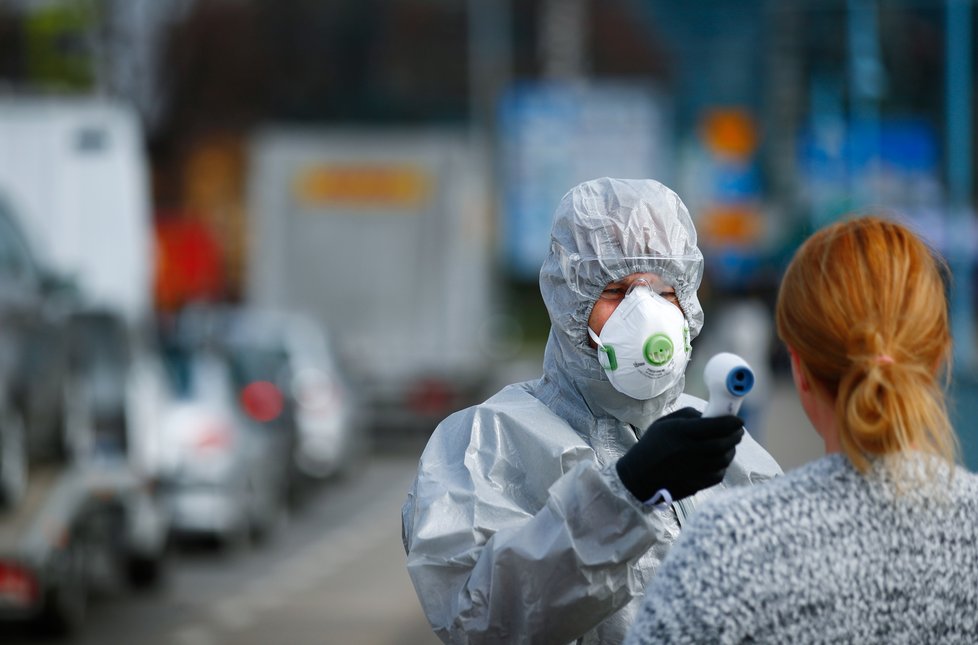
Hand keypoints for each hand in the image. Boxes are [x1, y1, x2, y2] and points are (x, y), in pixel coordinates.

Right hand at [616, 407, 743, 502]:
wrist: (637, 477)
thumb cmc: (651, 446)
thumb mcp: (664, 423)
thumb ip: (689, 416)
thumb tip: (712, 416)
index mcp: (680, 433)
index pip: (715, 425)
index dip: (732, 422)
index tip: (738, 420)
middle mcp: (689, 451)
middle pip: (723, 443)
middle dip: (735, 435)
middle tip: (738, 431)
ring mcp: (694, 470)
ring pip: (724, 460)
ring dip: (731, 451)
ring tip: (729, 445)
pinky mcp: (696, 485)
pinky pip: (718, 475)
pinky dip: (723, 466)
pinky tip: (719, 460)